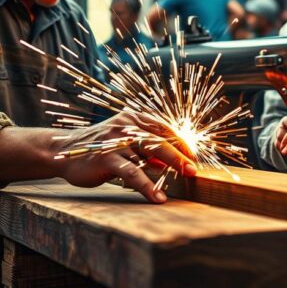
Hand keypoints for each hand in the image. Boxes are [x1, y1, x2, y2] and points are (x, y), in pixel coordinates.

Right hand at [55, 111, 195, 202]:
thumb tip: (169, 163)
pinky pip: (133, 173)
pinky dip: (148, 186)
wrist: (63, 150)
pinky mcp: (106, 158)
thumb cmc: (99, 148)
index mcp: (134, 120)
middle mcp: (127, 127)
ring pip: (151, 154)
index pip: (165, 129)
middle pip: (161, 140)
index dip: (182, 143)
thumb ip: (146, 151)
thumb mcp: (125, 144)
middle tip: (194, 169)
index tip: (194, 157)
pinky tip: (157, 197)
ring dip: (171, 169)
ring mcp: (116, 141)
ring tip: (186, 181)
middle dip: (181, 155)